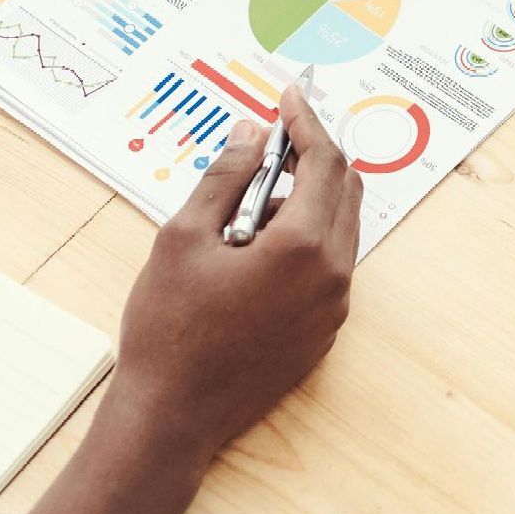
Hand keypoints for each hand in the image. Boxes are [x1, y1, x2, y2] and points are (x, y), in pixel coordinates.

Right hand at [29, 88, 361, 513]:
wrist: (173, 416)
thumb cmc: (169, 330)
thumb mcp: (183, 238)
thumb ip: (226, 177)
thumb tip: (253, 133)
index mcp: (305, 247)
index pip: (324, 163)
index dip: (308, 123)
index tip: (290, 96)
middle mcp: (334, 275)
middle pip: (345, 191)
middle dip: (312, 157)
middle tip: (271, 141)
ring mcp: (335, 307)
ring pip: (339, 229)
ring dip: (304, 201)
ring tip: (242, 210)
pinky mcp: (326, 331)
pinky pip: (329, 265)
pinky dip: (303, 240)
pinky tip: (253, 249)